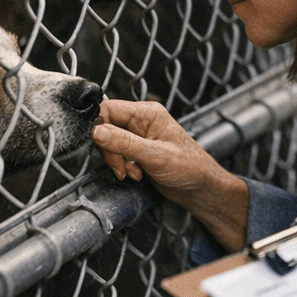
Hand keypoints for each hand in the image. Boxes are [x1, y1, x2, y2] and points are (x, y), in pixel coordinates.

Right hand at [92, 99, 248, 249]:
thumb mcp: (155, 156)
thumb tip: (97, 131)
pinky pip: (116, 153)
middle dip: (110, 151)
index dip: (99, 127)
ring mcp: (139, 135)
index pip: (109, 109)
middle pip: (105, 127)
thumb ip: (124, 143)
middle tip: (122, 167)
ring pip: (109, 142)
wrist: (199, 188)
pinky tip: (135, 174)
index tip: (101, 145)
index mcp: (148, 113)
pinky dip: (120, 166)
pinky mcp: (137, 150)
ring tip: (132, 172)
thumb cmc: (190, 168)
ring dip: (116, 161)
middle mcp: (141, 121)